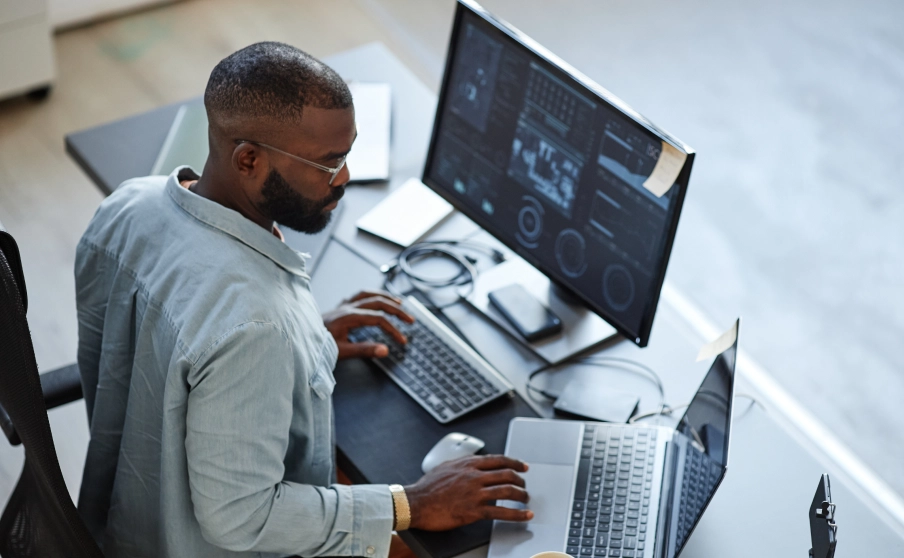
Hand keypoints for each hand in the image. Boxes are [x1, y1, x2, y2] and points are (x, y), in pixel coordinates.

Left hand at [323, 290, 414, 359]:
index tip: (402, 340)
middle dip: (396, 310)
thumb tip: (385, 350)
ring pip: (368, 294)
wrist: (298, 338)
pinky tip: (376, 299)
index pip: (378, 319)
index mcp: (348, 317)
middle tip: (410, 319)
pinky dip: (371, 295)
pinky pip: (359, 295)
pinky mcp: (339, 307)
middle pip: (378, 302)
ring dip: (386, 297)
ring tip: (399, 302)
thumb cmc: (317, 346)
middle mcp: (346, 307)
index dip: (393, 329)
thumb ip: (364, 350)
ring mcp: (342, 305)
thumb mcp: (341, 352)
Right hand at [404, 455, 532, 530]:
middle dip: (520, 480)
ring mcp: (475, 493)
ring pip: (507, 491)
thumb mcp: (446, 466)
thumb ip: (462, 464)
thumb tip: (471, 463)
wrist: (415, 502)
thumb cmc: (427, 487)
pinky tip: (524, 515)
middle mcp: (474, 476)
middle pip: (507, 474)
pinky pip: (501, 512)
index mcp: (468, 464)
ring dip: (521, 496)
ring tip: (526, 500)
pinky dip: (516, 514)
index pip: (499, 460)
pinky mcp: (474, 511)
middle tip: (524, 486)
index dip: (515, 463)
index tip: (523, 467)